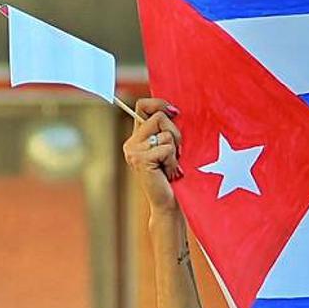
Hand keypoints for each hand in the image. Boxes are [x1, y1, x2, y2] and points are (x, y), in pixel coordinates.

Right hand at [123, 98, 183, 213]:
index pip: (142, 105)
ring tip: (171, 167)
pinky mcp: (140, 159)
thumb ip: (167, 131)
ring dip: (175, 152)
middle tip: (177, 153)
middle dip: (175, 133)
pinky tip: (169, 174)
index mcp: (137, 137)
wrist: (168, 204)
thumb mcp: (170, 149)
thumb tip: (174, 110)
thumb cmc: (173, 177)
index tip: (175, 112)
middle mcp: (131, 142)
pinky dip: (173, 162)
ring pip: (165, 135)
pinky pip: (166, 149)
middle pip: (158, 117)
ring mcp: (133, 151)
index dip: (159, 103)